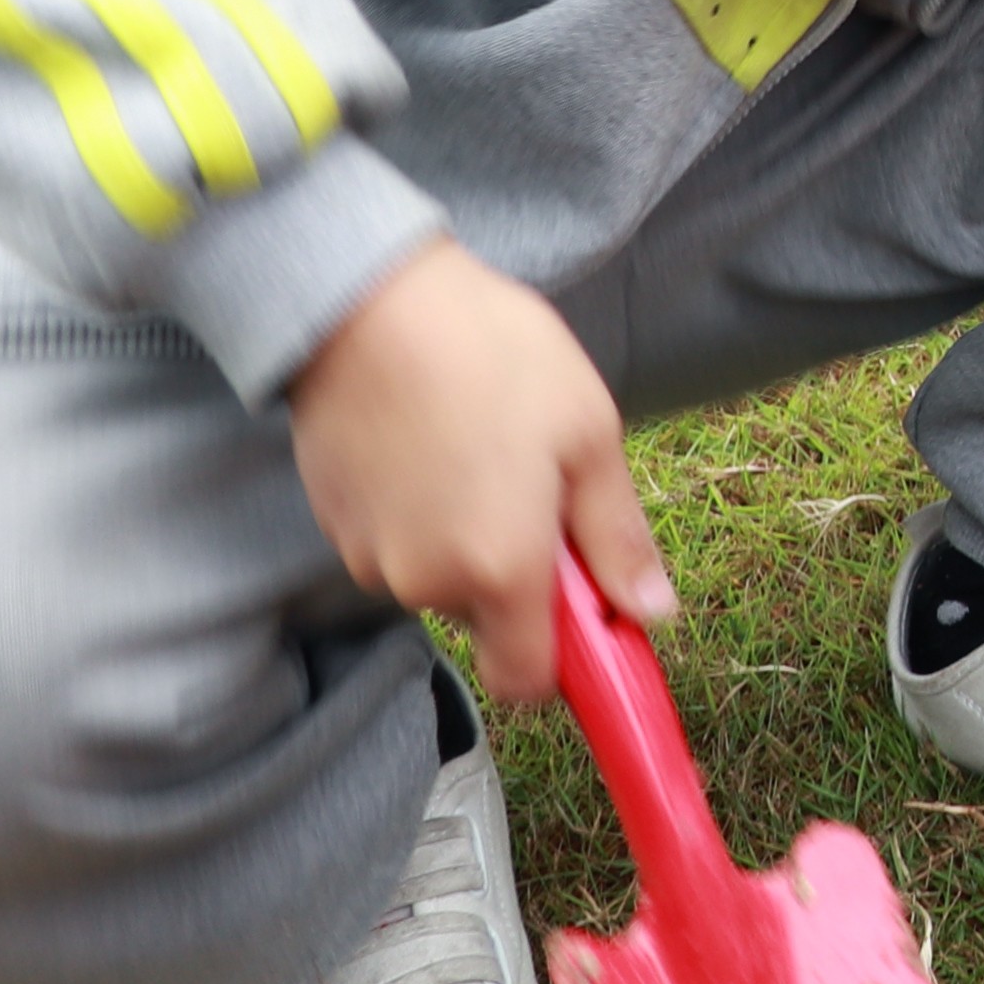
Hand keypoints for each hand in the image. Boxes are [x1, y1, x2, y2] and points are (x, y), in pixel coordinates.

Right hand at [291, 238, 666, 709]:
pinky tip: (435, 440)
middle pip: (489, 619)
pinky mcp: (333, 522)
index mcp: (499, 572)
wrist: (365, 301)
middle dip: (520, 573)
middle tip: (540, 483)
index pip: (527, 681)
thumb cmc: (493, 356)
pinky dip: (422, 513)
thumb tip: (651, 614)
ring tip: (482, 445)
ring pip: (440, 578)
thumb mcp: (589, 435)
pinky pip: (397, 543)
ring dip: (469, 536)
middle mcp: (425, 582)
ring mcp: (368, 556)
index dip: (565, 663)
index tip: (590, 613)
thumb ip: (616, 539)